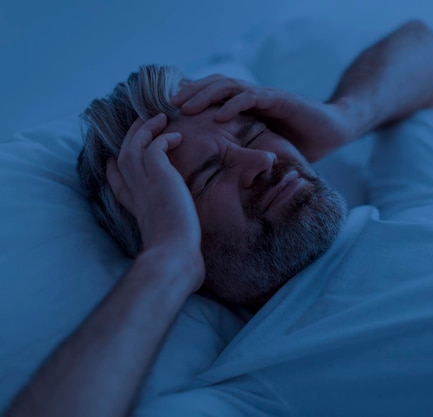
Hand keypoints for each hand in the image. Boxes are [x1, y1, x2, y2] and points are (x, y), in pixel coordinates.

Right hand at [106, 114, 203, 290]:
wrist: (174, 257)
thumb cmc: (178, 261)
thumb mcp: (173, 249)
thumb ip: (179, 249)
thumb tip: (198, 274)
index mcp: (135, 208)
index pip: (117, 182)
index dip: (116, 168)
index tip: (117, 158)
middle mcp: (134, 193)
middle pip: (122, 156)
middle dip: (131, 138)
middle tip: (143, 124)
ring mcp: (143, 183)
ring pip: (133, 145)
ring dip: (144, 129)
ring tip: (159, 117)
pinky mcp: (158, 175)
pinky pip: (153, 145)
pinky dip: (162, 137)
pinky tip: (176, 136)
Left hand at [171, 75, 355, 161]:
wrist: (334, 129)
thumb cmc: (302, 140)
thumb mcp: (268, 149)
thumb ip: (249, 154)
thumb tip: (227, 180)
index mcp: (247, 107)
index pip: (213, 97)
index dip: (192, 102)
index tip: (170, 116)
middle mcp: (253, 97)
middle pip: (214, 86)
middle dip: (191, 94)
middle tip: (169, 107)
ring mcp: (266, 95)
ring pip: (228, 86)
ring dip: (205, 95)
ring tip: (187, 106)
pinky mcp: (280, 99)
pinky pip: (252, 97)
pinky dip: (234, 104)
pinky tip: (219, 116)